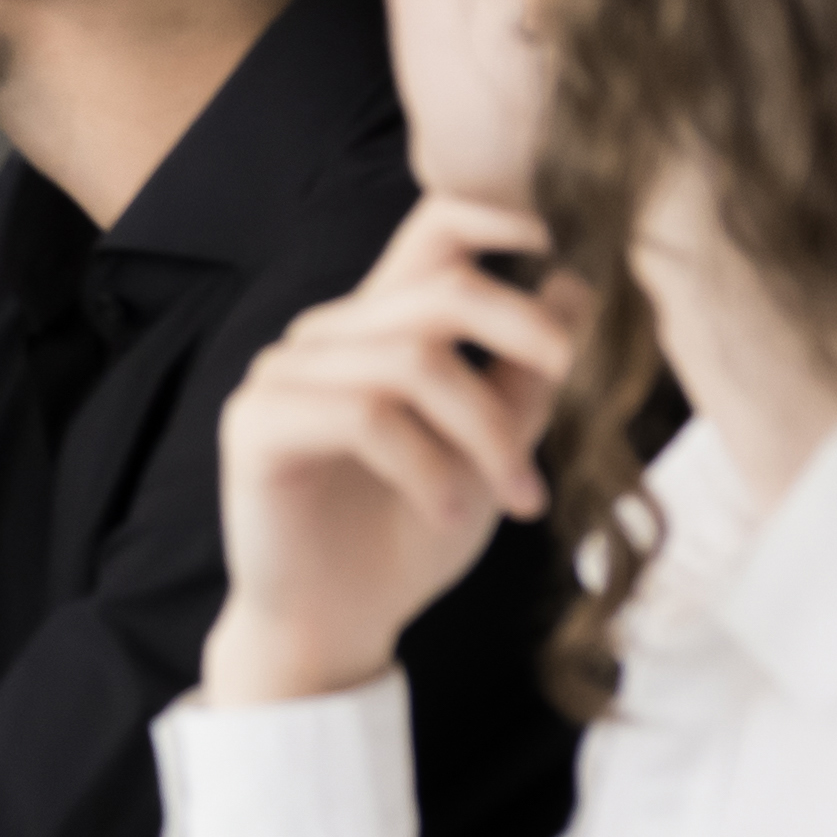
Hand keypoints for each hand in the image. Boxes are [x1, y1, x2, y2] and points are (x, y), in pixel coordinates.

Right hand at [200, 192, 583, 709]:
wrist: (335, 625)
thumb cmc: (409, 536)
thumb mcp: (496, 450)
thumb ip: (527, 375)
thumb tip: (577, 285)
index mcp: (383, 326)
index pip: (437, 225)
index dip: (504, 211)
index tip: (578, 238)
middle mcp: (328, 334)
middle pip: (443, 287)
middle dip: (528, 336)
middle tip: (575, 391)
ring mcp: (285, 374)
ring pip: (415, 361)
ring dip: (487, 434)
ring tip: (518, 497)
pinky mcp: (259, 424)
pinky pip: (367, 418)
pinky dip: (429, 469)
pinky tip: (448, 513)